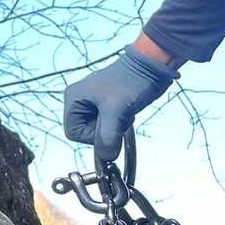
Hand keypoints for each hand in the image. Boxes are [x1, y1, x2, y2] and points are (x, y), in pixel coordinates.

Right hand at [62, 46, 177, 161]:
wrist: (151, 67)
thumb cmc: (131, 82)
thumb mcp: (116, 110)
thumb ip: (107, 135)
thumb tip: (106, 157)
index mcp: (74, 99)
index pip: (73, 133)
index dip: (92, 137)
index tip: (109, 127)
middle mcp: (80, 101)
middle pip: (85, 133)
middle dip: (105, 131)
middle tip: (118, 117)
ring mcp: (93, 103)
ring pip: (98, 130)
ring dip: (114, 127)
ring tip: (124, 112)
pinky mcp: (107, 106)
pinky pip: (108, 125)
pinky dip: (119, 123)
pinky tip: (127, 111)